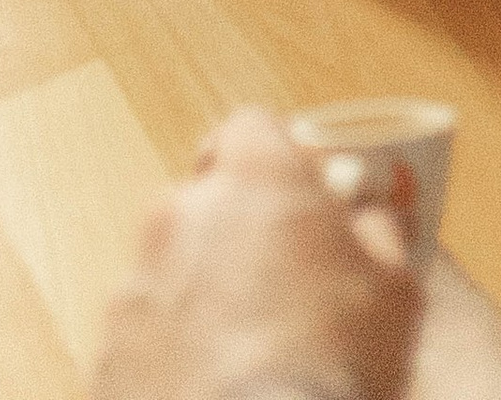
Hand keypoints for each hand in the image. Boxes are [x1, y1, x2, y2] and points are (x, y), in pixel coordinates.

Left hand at [91, 110, 420, 399]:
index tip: (297, 194)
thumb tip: (368, 216)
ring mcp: (135, 288)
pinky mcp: (106, 356)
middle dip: (236, 231)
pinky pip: (145, 337)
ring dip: (201, 296)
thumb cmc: (332, 365)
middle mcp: (181, 216)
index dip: (275, 157)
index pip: (250, 128)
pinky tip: (209, 386)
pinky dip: (170, 353)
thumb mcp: (394, 290)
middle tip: (279, 284)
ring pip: (171, 271)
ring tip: (245, 352)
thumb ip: (377, 233)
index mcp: (254, 180)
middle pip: (205, 200)